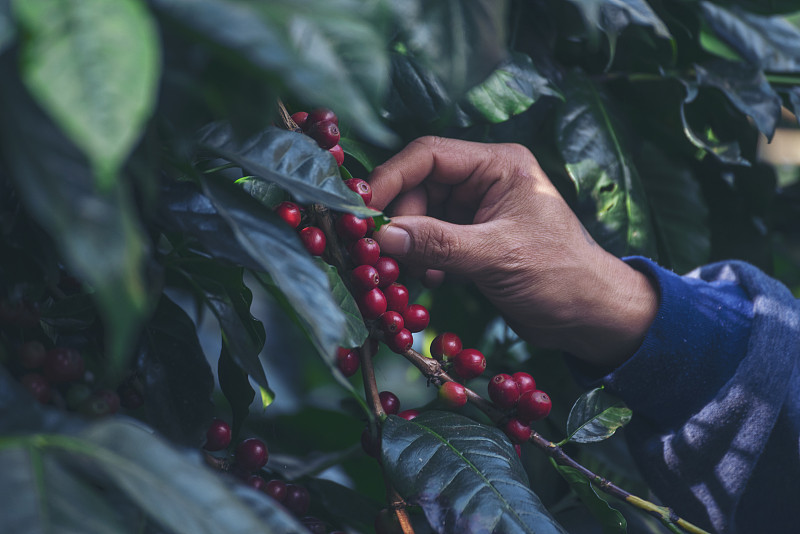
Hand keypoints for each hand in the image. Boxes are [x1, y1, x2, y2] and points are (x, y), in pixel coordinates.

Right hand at [368, 137, 656, 366]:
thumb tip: (382, 235)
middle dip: (400, 220)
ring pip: (422, 215)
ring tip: (413, 272)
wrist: (591, 317)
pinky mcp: (474, 240)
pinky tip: (433, 279)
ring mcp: (479, 211)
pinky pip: (432, 240)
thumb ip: (438, 243)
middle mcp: (485, 181)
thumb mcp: (496, 256)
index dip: (391, 179)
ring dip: (410, 243)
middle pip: (420, 186)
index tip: (362, 211)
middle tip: (384, 254)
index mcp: (498, 165)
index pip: (429, 156)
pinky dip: (423, 258)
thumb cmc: (559, 276)